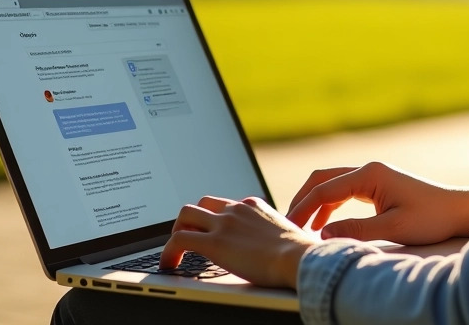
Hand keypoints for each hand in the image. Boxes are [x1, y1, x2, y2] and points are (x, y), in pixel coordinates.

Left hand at [159, 195, 314, 288]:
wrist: (299, 258)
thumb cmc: (300, 253)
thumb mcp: (287, 235)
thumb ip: (274, 236)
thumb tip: (278, 249)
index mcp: (254, 206)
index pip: (226, 205)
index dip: (215, 219)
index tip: (212, 232)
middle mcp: (236, 209)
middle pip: (203, 203)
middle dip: (192, 219)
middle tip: (190, 238)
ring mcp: (224, 223)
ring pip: (186, 214)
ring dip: (178, 230)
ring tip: (175, 251)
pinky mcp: (214, 242)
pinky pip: (179, 239)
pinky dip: (168, 251)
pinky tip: (169, 264)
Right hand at [286, 161, 468, 245]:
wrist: (457, 210)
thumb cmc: (430, 218)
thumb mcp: (393, 229)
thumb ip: (356, 230)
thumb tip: (322, 233)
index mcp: (369, 175)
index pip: (325, 189)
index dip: (303, 208)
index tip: (289, 227)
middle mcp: (368, 170)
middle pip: (323, 179)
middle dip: (302, 199)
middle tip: (287, 222)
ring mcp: (373, 176)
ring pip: (332, 183)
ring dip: (315, 202)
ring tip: (301, 226)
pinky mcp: (378, 185)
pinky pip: (344, 191)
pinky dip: (330, 205)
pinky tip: (323, 223)